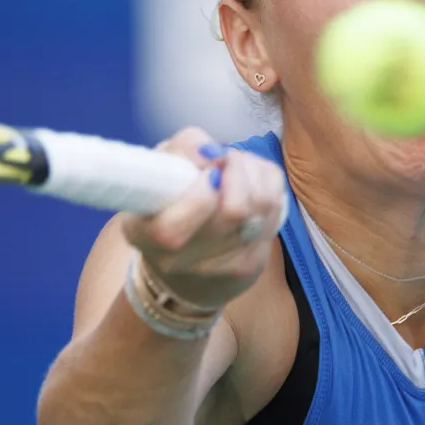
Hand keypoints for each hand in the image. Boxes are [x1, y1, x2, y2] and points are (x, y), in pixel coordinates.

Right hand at [121, 127, 286, 310]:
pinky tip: (252, 185)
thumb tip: (210, 152)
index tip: (205, 172)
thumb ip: (180, 151)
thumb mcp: (157, 171)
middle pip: (234, 210)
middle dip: (237, 169)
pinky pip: (276, 211)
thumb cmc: (165, 207)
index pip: (174, 228)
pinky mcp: (254, 265)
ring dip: (256, 173)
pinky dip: (269, 187)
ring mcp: (223, 267)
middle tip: (226, 159)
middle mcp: (183, 260)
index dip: (200, 193)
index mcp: (147, 237)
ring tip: (240, 167)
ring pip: (263, 205)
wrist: (184, 273)